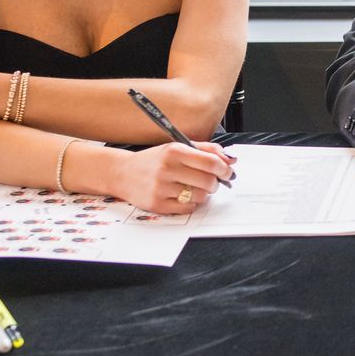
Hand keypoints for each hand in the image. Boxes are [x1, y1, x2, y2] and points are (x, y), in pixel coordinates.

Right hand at [105, 142, 235, 213]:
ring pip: (200, 196)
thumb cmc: (155, 160)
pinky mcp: (157, 205)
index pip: (211, 162)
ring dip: (203, 194)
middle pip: (208, 181)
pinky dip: (191, 203)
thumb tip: (232, 159)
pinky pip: (188, 208)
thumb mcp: (177, 147)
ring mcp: (161, 188)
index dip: (225, 169)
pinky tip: (183, 195)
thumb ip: (206, 150)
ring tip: (195, 188)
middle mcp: (167, 169)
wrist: (122, 173)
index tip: (228, 172)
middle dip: (215, 183)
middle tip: (212, 182)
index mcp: (174, 151)